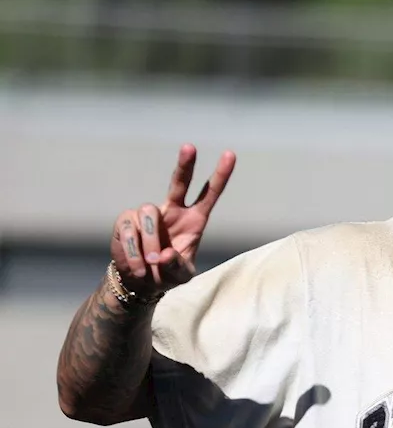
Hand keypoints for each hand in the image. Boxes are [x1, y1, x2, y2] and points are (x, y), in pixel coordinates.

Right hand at [110, 145, 235, 292]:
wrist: (139, 280)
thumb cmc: (167, 274)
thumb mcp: (180, 276)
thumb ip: (177, 267)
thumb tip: (165, 254)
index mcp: (193, 220)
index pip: (208, 194)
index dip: (220, 176)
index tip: (230, 154)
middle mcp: (172, 211)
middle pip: (179, 182)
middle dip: (185, 165)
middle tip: (190, 147)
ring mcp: (148, 214)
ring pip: (148, 214)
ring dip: (149, 243)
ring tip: (150, 265)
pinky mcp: (127, 220)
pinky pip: (129, 230)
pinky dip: (133, 252)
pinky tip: (138, 266)